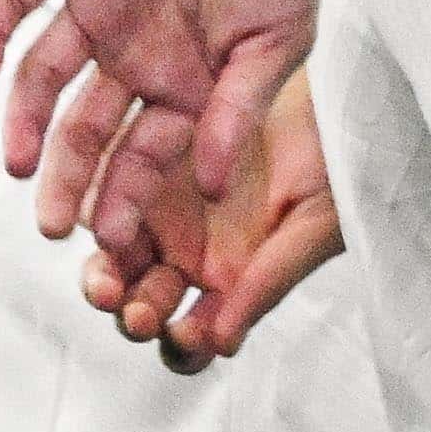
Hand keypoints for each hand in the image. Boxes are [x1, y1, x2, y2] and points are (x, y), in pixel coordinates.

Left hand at [0, 0, 350, 256]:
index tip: (112, 242)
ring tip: (20, 166)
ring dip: (26, 121)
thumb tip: (208, 189)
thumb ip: (234, 112)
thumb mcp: (276, 43)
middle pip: (86, 126)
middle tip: (53, 229)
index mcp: (187, 80)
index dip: (126, 196)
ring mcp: (96, 4)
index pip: (145, 152)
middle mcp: (134, 51)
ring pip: (45, 76)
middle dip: (69, 178)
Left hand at [81, 72, 346, 364]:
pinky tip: (92, 221)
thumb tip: (222, 344)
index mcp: (235, 278)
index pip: (197, 334)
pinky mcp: (139, 157)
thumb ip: (269, 280)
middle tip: (142, 312)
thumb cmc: (340, 158)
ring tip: (108, 282)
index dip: (184, 346)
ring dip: (105, 282)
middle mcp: (192, 251)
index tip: (188, 333)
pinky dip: (90, 215)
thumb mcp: (316, 224)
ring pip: (115, 261)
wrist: (334, 85)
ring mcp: (162, 207)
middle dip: (137, 316)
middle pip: (146, 304)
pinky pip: (99, 195)